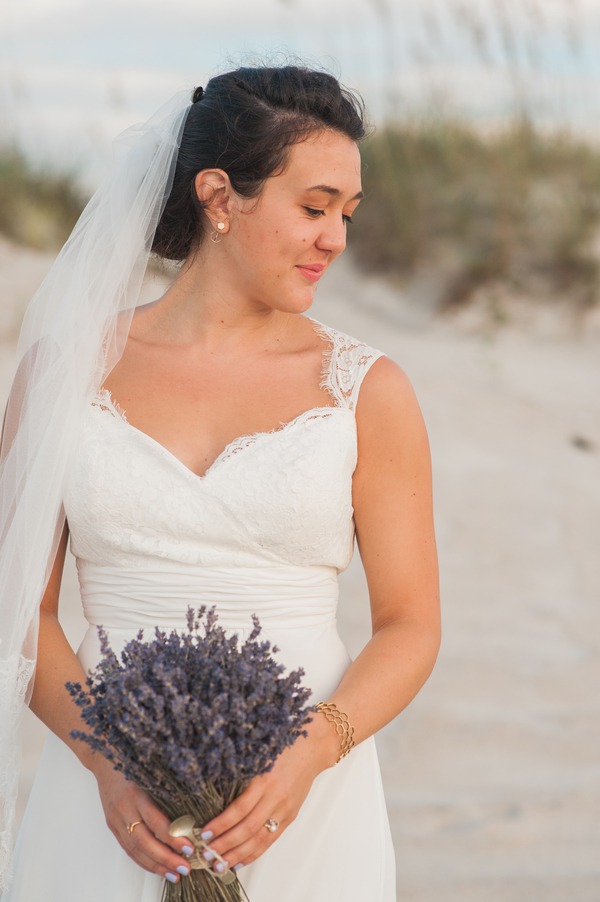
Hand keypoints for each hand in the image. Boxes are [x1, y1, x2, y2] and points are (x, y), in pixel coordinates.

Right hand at [93, 758, 193, 884]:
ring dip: (155, 865)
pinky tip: (157, 868)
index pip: (156, 821)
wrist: (105, 760)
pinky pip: (128, 849)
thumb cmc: (135, 762)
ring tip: (174, 874)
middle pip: (144, 841)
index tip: (190, 847)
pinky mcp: (112, 826)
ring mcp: (116, 819)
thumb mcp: (153, 770)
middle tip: (185, 867)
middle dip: (166, 858)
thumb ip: (169, 788)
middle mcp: (125, 808)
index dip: (172, 837)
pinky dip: (143, 861)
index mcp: (137, 793)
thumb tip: (195, 808)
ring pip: (135, 849)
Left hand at [198, 715, 338, 873]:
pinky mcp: (290, 816)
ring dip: (237, 854)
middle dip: (225, 844)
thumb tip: (213, 794)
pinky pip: (271, 840)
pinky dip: (254, 853)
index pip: (240, 808)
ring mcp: (285, 809)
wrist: (312, 748)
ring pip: (259, 839)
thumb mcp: (258, 755)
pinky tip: (239, 861)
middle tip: (207, 854)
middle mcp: (276, 797)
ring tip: (219, 864)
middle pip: (248, 828)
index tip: (204, 832)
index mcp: (265, 780)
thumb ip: (241, 774)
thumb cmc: (282, 747)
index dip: (222, 823)